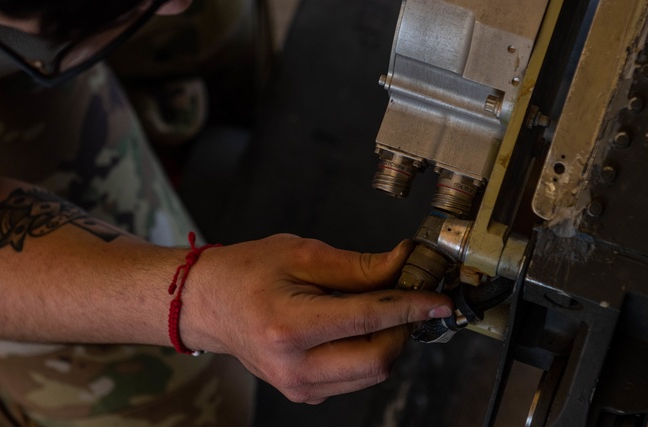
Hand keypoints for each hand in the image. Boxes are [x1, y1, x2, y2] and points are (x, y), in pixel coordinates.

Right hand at [181, 235, 451, 402]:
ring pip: (371, 374)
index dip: (411, 307)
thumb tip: (404, 264)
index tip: (440, 301)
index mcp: (290, 327)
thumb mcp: (301, 254)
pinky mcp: (304, 394)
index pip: (368, 320)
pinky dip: (367, 352)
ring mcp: (298, 387)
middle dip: (402, 328)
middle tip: (404, 297)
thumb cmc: (247, 272)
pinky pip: (354, 379)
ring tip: (376, 308)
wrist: (207, 304)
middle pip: (378, 360)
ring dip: (387, 341)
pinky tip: (355, 327)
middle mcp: (294, 367)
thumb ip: (357, 266)